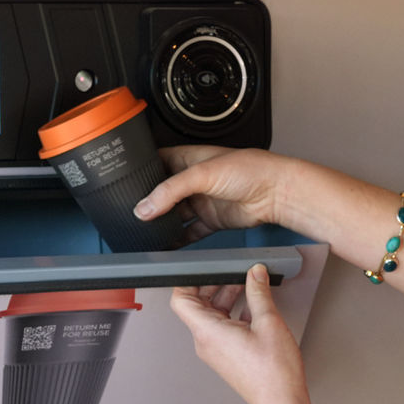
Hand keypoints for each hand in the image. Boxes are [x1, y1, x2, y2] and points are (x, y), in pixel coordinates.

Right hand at [134, 145, 295, 242]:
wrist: (277, 192)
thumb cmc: (251, 170)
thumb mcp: (203, 174)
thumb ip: (171, 191)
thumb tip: (145, 207)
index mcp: (190, 158)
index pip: (158, 162)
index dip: (142, 172)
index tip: (126, 184)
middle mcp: (195, 179)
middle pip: (164, 192)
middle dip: (150, 202)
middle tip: (133, 213)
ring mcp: (203, 200)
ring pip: (176, 214)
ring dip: (163, 223)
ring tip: (145, 231)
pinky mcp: (213, 220)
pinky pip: (191, 232)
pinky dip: (179, 239)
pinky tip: (168, 245)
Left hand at [170, 263, 310, 403]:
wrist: (282, 403)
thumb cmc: (273, 374)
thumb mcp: (269, 323)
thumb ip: (259, 293)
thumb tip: (255, 274)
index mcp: (208, 332)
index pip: (181, 300)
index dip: (188, 281)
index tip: (203, 269)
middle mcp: (207, 342)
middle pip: (199, 306)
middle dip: (215, 285)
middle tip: (234, 273)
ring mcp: (216, 351)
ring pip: (214, 316)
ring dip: (228, 298)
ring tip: (249, 286)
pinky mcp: (227, 356)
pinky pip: (224, 328)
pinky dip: (236, 314)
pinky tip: (256, 307)